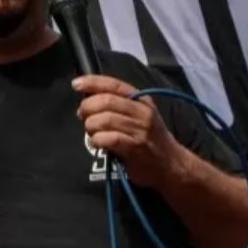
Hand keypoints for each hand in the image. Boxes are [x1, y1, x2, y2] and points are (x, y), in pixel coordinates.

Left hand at [73, 74, 184, 189]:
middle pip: (106, 101)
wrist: (171, 164)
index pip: (114, 84)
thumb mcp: (138, 115)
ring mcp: (140, 129)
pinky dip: (98, 140)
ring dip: (91, 125)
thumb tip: (87, 99)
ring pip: (105, 119)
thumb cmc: (149, 138)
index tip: (76, 84)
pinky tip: (97, 142)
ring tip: (91, 132)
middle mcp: (142, 111)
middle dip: (88, 107)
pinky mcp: (136, 147)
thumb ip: (117, 105)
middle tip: (82, 116)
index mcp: (141, 99)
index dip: (93, 82)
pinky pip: (110, 139)